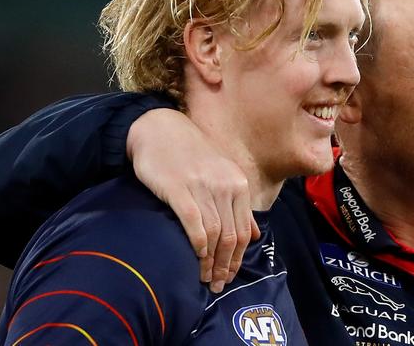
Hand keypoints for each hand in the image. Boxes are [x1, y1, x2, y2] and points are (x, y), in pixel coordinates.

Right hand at [127, 109, 259, 292]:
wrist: (159, 129)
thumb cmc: (189, 155)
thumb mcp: (221, 175)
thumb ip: (238, 204)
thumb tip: (254, 235)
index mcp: (237, 183)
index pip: (244, 230)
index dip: (238, 258)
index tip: (229, 276)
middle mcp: (225, 185)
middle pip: (232, 236)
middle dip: (226, 266)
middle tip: (217, 285)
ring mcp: (203, 187)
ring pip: (215, 234)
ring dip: (211, 262)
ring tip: (204, 278)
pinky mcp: (179, 188)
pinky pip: (194, 222)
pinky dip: (198, 244)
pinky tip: (195, 257)